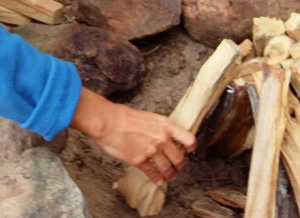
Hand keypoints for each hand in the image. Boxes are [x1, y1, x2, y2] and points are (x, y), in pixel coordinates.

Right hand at [71, 89, 196, 185]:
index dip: (191, 147)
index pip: (188, 138)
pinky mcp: (139, 160)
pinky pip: (152, 173)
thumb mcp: (149, 117)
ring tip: (169, 177)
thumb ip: (161, 128)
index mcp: (166, 126)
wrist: (108, 122)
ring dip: (170, 175)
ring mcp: (151, 150)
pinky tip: (158, 181)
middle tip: (178, 168)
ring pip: (167, 168)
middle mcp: (162, 139)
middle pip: (179, 158)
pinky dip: (157, 179)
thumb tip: (167, 137)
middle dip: (180, 166)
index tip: (190, 151)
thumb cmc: (124, 117)